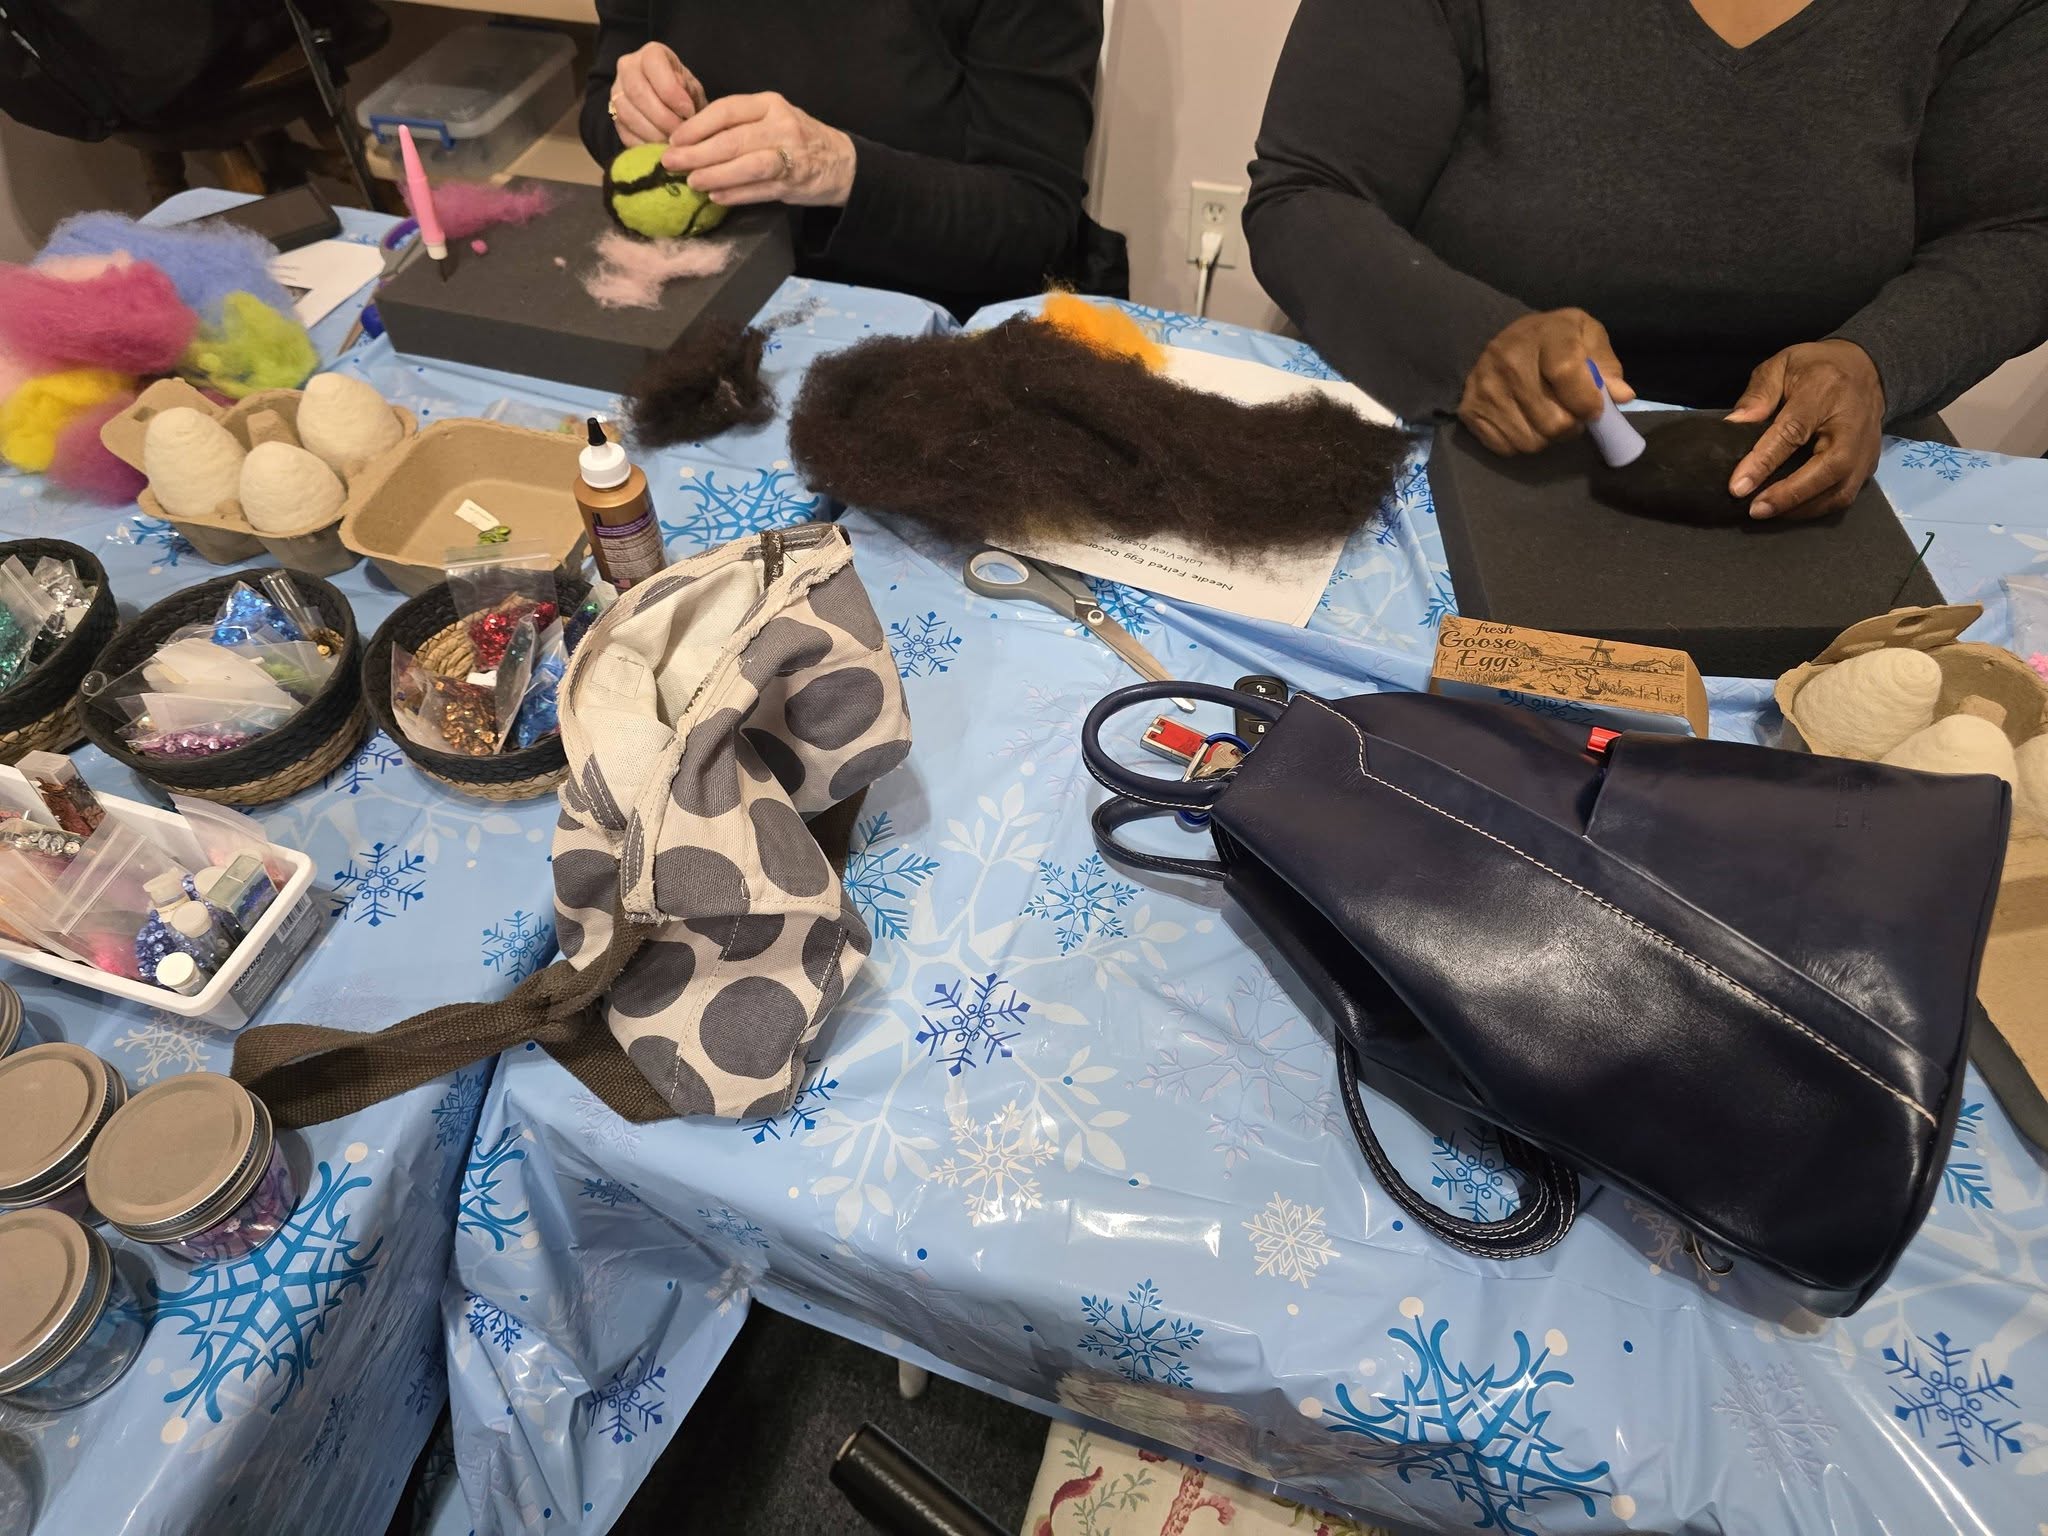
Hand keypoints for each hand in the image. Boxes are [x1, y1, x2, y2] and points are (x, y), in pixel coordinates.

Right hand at [607, 44, 705, 147]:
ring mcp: (616, 91)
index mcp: (651, 54)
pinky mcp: (613, 116)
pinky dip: (643, 145)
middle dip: (662, 118)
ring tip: (672, 144)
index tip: (689, 112)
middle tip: (681, 135)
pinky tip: (660, 150)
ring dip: (653, 134)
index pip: (654, 66)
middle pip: (637, 92)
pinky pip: (623, 132)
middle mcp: (627, 67)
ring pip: (627, 114)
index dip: (672, 92)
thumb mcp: (693, 88)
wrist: (670, 105)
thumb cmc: (684, 92)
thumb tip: (682, 108)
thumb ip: (688, 93)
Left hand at [661, 92, 856, 207]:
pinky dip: (736, 194)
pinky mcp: (794, 182)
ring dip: (715, 174)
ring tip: (692, 181)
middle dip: (697, 152)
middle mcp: (781, 125)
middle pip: (732, 139)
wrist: (842, 162)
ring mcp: (790, 155)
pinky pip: (759, 189)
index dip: (697, 125)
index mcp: (769, 104)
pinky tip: (716, 197)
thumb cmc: (796, 139)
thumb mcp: (770, 119)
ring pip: (746, 164)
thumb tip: (690, 139)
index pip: (726, 110)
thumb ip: (738, 125)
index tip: (673, 138)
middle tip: (671, 162)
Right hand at [1459, 308, 1632, 455]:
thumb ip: (1605, 366)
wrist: (1501, 339)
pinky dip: (1523, 443)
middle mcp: (1509, 360)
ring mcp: (1486, 388)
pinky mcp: (1470, 411)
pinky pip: (1507, 448)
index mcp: (1546, 334)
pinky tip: (1526, 423)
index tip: (1595, 411)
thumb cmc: (1554, 340)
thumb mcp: (1587, 337)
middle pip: (1553, 421)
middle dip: (1571, 426)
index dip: (1586, 401)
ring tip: (1549, 419)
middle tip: (1572, 416)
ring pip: (1532, 441)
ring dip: (1548, 439)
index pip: (1567, 373)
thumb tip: (1621, 396)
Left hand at [1726, 341, 1883, 519]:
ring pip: (1841, 490)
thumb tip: (1734, 425)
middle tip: (1755, 510)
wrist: (1867, 366)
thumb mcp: (1781, 365)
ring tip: (1768, 513)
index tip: (1738, 487)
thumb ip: (1758, 394)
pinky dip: (1818, 507)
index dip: (1764, 462)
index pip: (1792, 433)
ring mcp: (1866, 446)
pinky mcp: (1870, 462)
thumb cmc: (1816, 367)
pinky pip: (1846, 494)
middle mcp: (1851, 424)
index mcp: (1824, 393)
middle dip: (1789, 495)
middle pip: (1827, 469)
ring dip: (1803, 508)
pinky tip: (1791, 510)